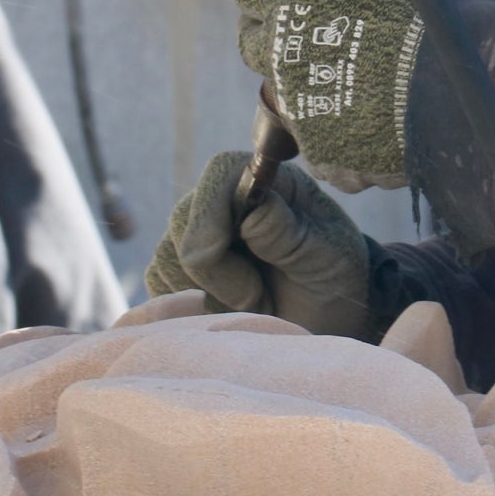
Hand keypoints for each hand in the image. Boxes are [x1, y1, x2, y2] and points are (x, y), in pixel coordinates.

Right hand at [143, 150, 373, 336]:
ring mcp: (198, 233)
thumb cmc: (334, 281)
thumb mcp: (329, 258)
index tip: (225, 258)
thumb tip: (253, 210)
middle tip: (256, 298)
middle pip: (183, 222)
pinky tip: (226, 312)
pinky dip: (188, 308)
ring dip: (205, 293)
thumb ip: (290, 235)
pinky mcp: (178, 269)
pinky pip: (160, 286)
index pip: (219, 175)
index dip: (212, 215)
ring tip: (251, 304)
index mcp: (266, 181)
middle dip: (215, 271)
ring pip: (167, 257)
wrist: (326, 320)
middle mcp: (225, 199)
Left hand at [230, 0, 426, 190]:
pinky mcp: (324, 155)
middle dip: (272, 30)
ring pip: (284, 93)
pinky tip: (373, 115)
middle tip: (314, 28)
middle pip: (250, 42)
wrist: (470, 88)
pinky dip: (335, 125)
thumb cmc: (432, 14)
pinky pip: (314, 137)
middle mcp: (282, 63)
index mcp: (290, 8)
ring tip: (359, 75)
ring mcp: (301, 114)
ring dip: (308, 80)